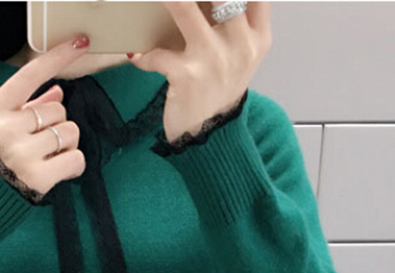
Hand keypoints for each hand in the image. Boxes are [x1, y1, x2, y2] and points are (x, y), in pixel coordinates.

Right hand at [0, 34, 90, 195]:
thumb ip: (26, 108)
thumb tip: (57, 91)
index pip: (30, 74)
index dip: (58, 57)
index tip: (81, 43)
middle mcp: (6, 129)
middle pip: (58, 109)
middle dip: (56, 125)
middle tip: (39, 145)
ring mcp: (22, 154)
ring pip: (70, 132)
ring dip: (66, 145)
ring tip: (47, 158)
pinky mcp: (38, 178)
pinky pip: (76, 159)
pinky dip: (73, 165)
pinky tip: (59, 172)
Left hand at [128, 1, 271, 141]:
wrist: (212, 137)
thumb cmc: (221, 93)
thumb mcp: (241, 59)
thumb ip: (236, 26)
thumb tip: (212, 0)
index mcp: (257, 38)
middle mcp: (240, 44)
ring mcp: (213, 59)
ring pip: (184, 7)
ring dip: (167, 0)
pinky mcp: (187, 76)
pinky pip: (158, 54)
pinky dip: (144, 55)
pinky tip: (137, 57)